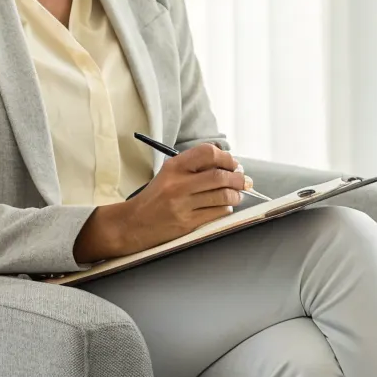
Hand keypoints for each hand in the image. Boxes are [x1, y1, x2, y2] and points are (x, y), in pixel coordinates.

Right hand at [75, 144, 246, 261]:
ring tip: (236, 195)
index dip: (226, 158)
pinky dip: (226, 208)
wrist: (132, 224)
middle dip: (238, 178)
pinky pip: (217, 213)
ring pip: (222, 196)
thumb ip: (194, 168)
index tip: (233, 164)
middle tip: (244, 181)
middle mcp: (178, 184)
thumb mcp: (169, 174)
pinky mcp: (187, 223)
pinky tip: (223, 207)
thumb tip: (230, 167)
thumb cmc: (155, 198)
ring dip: (236, 195)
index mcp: (173, 167)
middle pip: (220, 176)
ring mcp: (182, 205)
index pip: (207, 153)